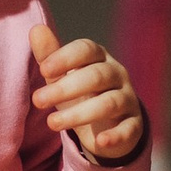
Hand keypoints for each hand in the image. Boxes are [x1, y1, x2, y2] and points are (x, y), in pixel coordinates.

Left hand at [28, 25, 143, 161]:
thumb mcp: (62, 76)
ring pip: (109, 103)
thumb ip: (49, 55)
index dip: (66, 57)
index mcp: (99, 57)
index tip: (44, 69)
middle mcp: (117, 74)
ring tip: (51, 123)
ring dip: (80, 114)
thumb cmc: (80, 93)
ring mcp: (128, 99)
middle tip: (37, 100)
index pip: (87, 49)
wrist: (107, 123)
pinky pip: (128, 129)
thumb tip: (36, 29)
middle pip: (96, 76)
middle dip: (66, 87)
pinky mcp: (134, 125)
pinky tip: (99, 142)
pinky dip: (115, 136)